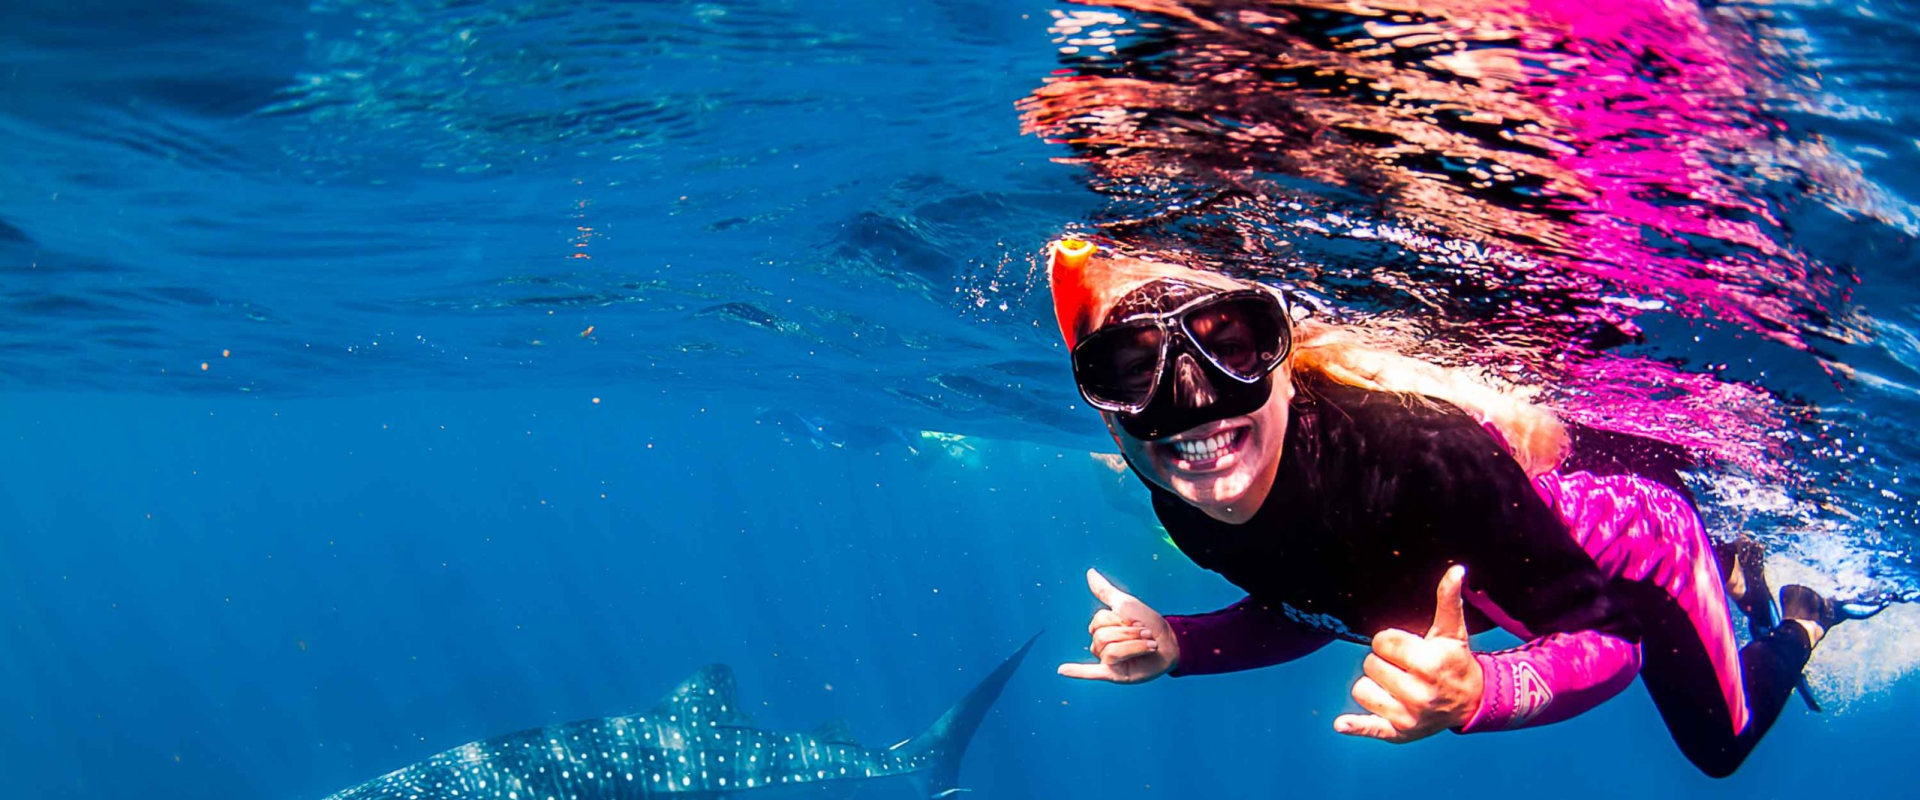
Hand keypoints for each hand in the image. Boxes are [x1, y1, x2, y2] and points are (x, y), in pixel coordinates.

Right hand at [1058, 568, 1179, 683]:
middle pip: (1103, 637)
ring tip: (1149, 646)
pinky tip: (1062, 670)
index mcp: (1102, 628)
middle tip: (1148, 635)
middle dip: (1130, 634)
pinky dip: (1077, 672)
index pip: (1100, 621)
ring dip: (1134, 646)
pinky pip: (1091, 673)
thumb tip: (1089, 572)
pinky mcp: (1114, 674)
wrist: (1170, 642)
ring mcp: (1106, 661)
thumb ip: (1105, 592)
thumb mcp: (1125, 604)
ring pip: (1108, 651)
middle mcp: (1101, 645)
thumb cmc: (1148, 622)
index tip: (1140, 621)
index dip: (1122, 620)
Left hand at [1334, 565, 1483, 742]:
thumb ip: (1448, 600)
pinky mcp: (1399, 732)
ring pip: (1361, 688)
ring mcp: (1408, 715)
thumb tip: (1457, 570)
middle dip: (1385, 662)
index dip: (1391, 642)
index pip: (1381, 642)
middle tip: (1407, 668)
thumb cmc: (1454, 661)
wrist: (1471, 702)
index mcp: (1429, 664)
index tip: (1408, 649)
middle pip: (1369, 664)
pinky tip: (1341, 724)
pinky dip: (1355, 726)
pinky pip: (1370, 727)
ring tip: (1398, 686)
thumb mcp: (1451, 631)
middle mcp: (1419, 693)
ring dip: (1374, 684)